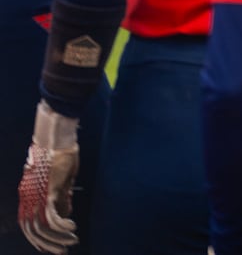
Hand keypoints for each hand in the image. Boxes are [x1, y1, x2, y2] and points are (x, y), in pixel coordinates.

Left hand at [17, 102, 78, 253]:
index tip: (51, 246)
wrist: (58, 137)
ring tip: (71, 241)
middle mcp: (29, 197)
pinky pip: (52, 216)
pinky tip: (73, 226)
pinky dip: (62, 225)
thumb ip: (62, 196)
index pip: (28, 224)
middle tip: (62, 251)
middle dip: (48, 243)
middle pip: (33, 230)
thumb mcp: (62, 179)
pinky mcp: (49, 191)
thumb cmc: (61, 153)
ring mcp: (37, 194)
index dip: (38, 238)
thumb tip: (65, 212)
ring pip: (42, 226)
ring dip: (57, 237)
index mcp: (29, 194)